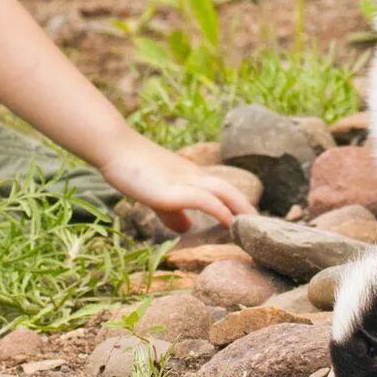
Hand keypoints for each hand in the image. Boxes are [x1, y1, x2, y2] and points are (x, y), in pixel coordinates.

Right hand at [97, 136, 256, 232]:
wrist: (114, 148)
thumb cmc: (132, 169)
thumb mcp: (156, 196)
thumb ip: (172, 212)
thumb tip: (186, 228)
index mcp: (190, 176)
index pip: (222, 188)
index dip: (238, 203)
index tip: (252, 221)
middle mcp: (192, 176)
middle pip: (228, 188)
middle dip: (246, 207)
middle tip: (262, 227)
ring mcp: (183, 181)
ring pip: (222, 190)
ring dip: (240, 207)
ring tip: (254, 226)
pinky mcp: (171, 190)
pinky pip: (202, 199)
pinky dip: (219, 209)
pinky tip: (229, 222)